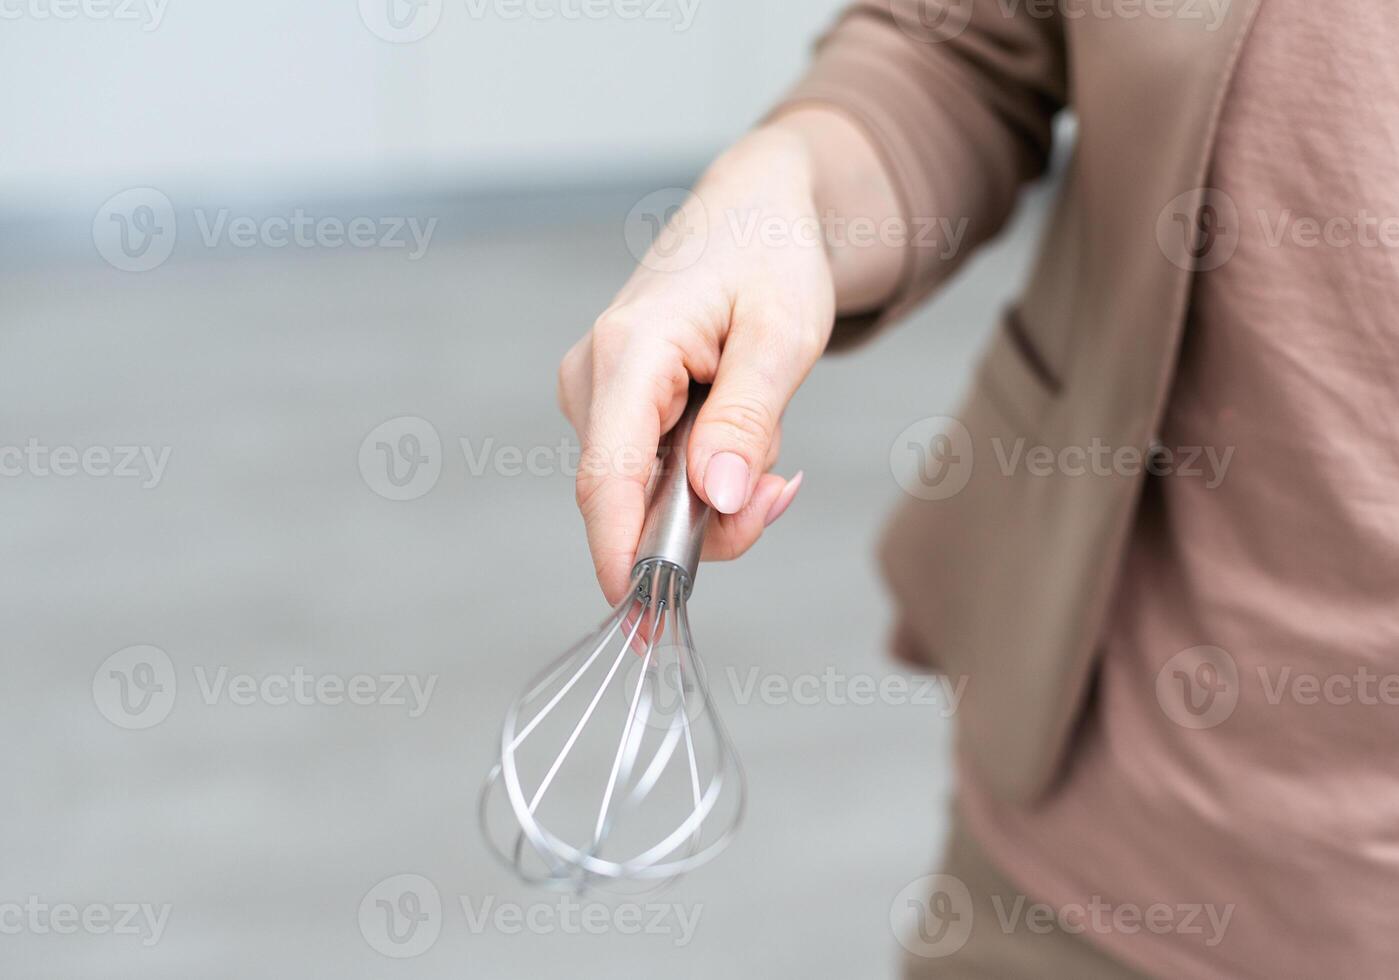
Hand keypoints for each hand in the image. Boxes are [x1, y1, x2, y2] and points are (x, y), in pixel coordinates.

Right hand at [559, 110, 901, 603]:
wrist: (753, 215)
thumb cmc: (770, 258)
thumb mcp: (783, 334)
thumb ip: (747, 417)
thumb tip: (716, 497)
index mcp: (628, 353)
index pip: (607, 478)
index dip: (623, 557)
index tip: (648, 619)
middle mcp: (594, 380)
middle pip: (633, 502)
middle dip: (712, 519)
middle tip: (782, 487)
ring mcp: (599, 397)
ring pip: (650, 497)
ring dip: (718, 494)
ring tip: (768, 434)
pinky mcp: (617, 411)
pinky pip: (656, 477)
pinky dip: (708, 479)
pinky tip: (745, 440)